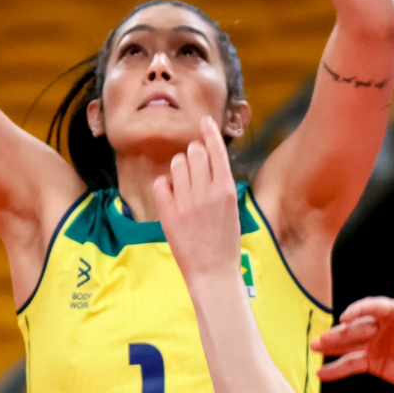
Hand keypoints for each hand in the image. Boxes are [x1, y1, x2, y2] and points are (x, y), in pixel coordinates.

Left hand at [153, 116, 240, 280]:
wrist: (213, 271)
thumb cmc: (226, 241)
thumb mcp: (232, 208)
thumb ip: (221, 184)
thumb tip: (209, 161)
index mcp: (226, 189)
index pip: (216, 150)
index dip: (209, 132)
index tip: (204, 121)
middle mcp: (206, 191)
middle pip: (194, 152)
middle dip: (193, 154)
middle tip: (194, 165)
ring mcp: (186, 202)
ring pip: (176, 164)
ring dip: (178, 167)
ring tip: (182, 182)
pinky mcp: (169, 213)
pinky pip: (161, 184)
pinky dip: (164, 186)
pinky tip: (171, 195)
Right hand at [312, 274, 393, 392]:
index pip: (373, 308)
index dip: (358, 310)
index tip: (345, 316)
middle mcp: (382, 326)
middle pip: (356, 328)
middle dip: (338, 332)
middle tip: (321, 337)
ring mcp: (376, 345)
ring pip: (350, 344)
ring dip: (331, 346)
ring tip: (315, 347)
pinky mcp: (374, 363)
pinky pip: (352, 364)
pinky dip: (337, 368)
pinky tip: (323, 371)